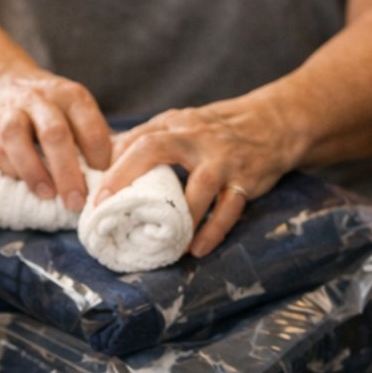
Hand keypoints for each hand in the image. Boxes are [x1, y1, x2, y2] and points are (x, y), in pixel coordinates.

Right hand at [0, 69, 111, 210]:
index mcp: (71, 96)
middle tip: (76, 201)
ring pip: (17, 137)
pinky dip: (13, 171)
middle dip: (67, 172)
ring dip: (34, 171)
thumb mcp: (75, 112)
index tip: (104, 182)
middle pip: (55, 134)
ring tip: (48, 195)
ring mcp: (12, 111)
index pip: (90, 126)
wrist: (1, 84)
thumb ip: (92, 139)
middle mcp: (41, 99)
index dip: (99, 158)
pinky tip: (27, 185)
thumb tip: (114, 177)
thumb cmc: (50, 109)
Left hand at [95, 99, 305, 257]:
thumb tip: (105, 163)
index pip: (137, 139)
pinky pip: (228, 208)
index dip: (113, 165)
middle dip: (128, 178)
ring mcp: (222, 159)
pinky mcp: (245, 180)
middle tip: (113, 212)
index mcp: (176, 125)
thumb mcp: (183, 124)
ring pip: (198, 187)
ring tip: (162, 243)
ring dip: (179, 217)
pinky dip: (213, 230)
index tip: (96, 196)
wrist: (274, 123)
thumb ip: (148, 140)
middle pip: (155, 149)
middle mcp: (196, 138)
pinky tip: (198, 248)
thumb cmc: (218, 130)